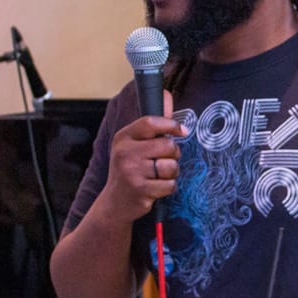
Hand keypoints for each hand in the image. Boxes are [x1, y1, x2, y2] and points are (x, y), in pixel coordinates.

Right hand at [102, 90, 184, 221]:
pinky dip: (168, 187)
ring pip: (171, 166)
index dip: (170, 125)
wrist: (115, 202)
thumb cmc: (130, 168)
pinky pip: (170, 184)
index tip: (182, 131)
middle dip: (173, 154)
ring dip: (171, 172)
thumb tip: (166, 94)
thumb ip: (153, 123)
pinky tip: (157, 187)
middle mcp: (125, 153)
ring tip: (159, 175)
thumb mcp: (134, 144)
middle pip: (167, 145)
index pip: (150, 122)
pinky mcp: (141, 190)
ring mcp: (132, 172)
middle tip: (164, 159)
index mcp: (123, 137)